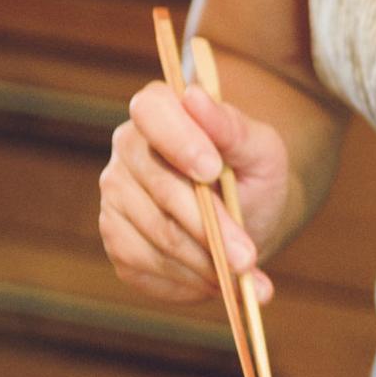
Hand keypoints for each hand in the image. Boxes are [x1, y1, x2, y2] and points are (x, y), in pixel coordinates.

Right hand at [99, 80, 291, 305]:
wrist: (250, 218)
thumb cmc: (254, 174)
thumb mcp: (260, 148)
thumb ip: (231, 126)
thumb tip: (194, 96)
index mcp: (159, 110)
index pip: (151, 111)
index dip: (179, 140)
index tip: (214, 169)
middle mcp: (127, 150)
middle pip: (160, 188)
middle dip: (209, 227)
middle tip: (246, 257)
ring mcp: (116, 198)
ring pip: (157, 236)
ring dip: (205, 261)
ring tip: (245, 273)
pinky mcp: (118, 242)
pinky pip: (148, 268)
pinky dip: (189, 280)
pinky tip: (217, 280)